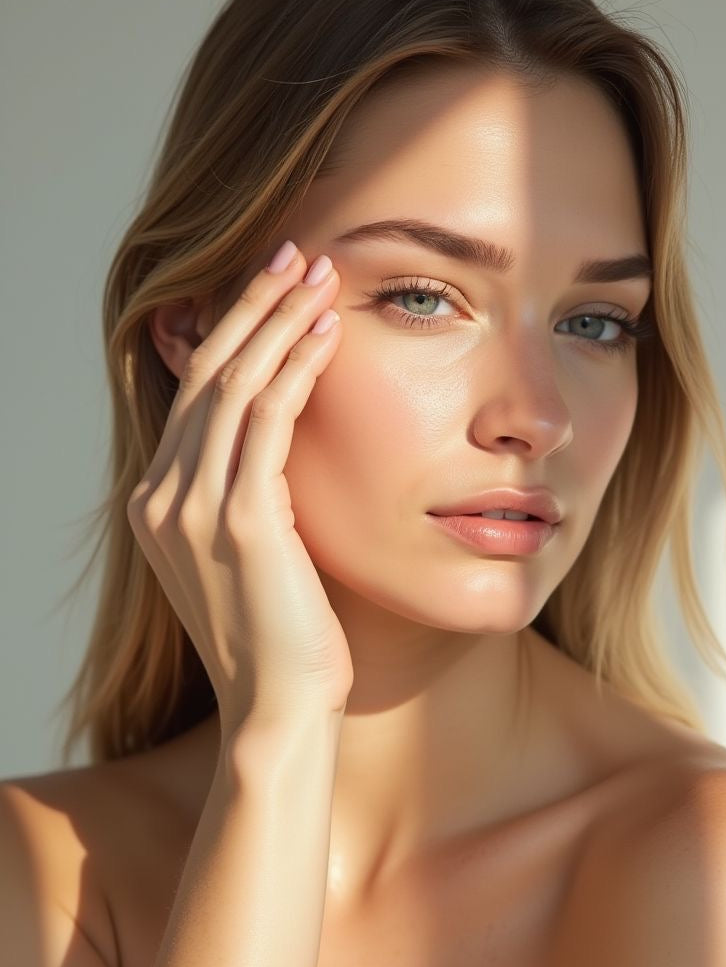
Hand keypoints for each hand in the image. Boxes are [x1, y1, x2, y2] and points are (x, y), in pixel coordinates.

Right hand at [127, 244, 353, 744]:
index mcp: (159, 506)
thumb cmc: (282, 641)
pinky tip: (326, 334)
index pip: (194, 396)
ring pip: (232, 384)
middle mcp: (161, 498)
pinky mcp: (239, 520)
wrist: (279, 711)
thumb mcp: (253, 558)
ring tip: (317, 274)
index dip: (233, 333)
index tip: (274, 288)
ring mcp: (192, 508)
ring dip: (277, 321)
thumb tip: (283, 446)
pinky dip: (295, 369)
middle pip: (205, 375)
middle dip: (252, 306)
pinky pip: (267, 420)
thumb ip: (250, 498)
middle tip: (295, 255)